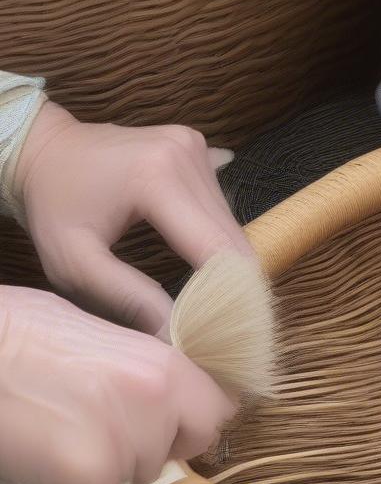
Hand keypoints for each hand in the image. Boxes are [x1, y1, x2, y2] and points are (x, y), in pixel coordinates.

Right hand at [0, 286, 234, 483]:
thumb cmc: (11, 335)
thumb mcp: (91, 334)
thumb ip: (137, 370)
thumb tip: (158, 395)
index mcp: (163, 363)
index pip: (217, 410)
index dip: (192, 423)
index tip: (170, 429)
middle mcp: (157, 400)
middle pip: (180, 451)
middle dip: (151, 452)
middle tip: (102, 437)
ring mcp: (129, 439)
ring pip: (135, 478)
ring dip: (103, 471)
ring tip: (57, 435)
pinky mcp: (92, 476)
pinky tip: (40, 458)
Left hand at [12, 101, 249, 334]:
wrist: (43, 150)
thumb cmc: (53, 206)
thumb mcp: (74, 262)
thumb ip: (127, 298)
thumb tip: (175, 335)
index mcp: (155, 177)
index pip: (216, 249)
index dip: (231, 295)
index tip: (232, 333)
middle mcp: (185, 155)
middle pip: (233, 238)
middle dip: (235, 287)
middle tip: (227, 328)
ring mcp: (196, 148)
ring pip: (233, 226)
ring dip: (229, 266)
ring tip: (213, 299)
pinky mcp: (201, 151)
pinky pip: (224, 210)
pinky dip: (219, 242)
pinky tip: (205, 265)